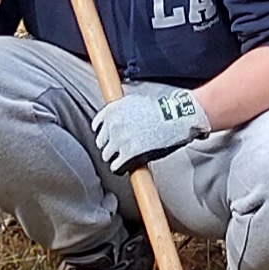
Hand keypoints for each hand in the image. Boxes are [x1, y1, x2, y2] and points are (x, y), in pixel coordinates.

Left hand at [89, 85, 206, 174]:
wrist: (172, 118)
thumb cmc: (158, 110)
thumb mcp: (133, 102)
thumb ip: (119, 110)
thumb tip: (114, 118)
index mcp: (112, 110)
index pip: (96, 126)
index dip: (104, 133)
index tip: (108, 137)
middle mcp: (113, 124)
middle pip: (100, 142)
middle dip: (109, 145)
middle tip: (118, 148)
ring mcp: (119, 139)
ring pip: (106, 155)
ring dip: (114, 157)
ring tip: (122, 157)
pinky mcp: (128, 153)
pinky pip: (115, 166)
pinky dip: (119, 168)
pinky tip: (123, 166)